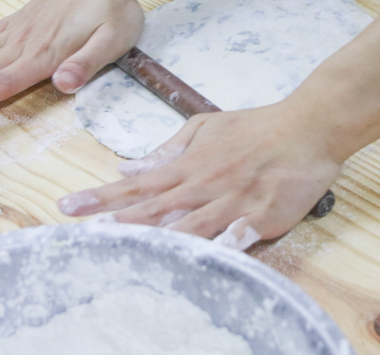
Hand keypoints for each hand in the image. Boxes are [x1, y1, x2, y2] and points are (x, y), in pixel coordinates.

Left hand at [57, 104, 341, 249]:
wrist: (309, 125)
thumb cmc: (257, 127)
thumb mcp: (206, 127)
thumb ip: (168, 150)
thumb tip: (126, 167)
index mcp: (190, 166)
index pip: (138, 185)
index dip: (103, 198)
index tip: (70, 206)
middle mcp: (206, 184)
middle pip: (156, 208)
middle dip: (119, 221)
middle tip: (84, 233)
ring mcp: (235, 200)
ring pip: (192, 224)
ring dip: (159, 236)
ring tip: (130, 249)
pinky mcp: (264, 213)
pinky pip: (241, 232)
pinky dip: (225, 242)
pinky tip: (209, 254)